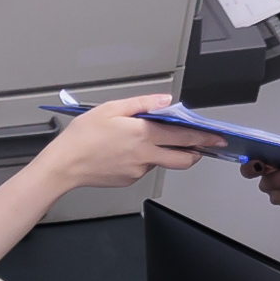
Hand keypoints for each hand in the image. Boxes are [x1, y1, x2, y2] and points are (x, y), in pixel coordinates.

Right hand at [48, 94, 217, 193]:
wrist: (63, 166)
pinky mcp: (128, 180)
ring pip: (161, 162)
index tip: (217, 137)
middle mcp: (145, 156)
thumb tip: (165, 100)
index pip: (184, 137)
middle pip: (183, 159)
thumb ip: (142, 104)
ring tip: (140, 141)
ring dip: (162, 152)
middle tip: (199, 147)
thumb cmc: (82, 137)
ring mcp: (137, 171)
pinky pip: (143, 168)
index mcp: (143, 135)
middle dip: (195, 153)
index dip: (204, 137)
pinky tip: (124, 152)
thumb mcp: (111, 109)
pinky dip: (142, 159)